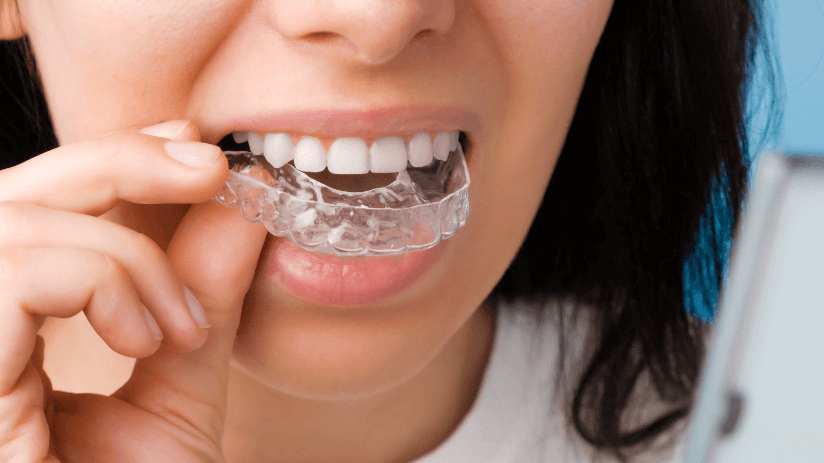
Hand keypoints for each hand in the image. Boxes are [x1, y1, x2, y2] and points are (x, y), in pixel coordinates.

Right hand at [0, 121, 267, 461]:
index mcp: (3, 334)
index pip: (36, 211)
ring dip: (120, 253)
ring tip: (172, 327)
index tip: (192, 148)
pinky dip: (92, 281)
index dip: (108, 160)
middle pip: (8, 192)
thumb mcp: (177, 393)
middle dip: (116, 160)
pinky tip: (139, 339)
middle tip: (210, 168)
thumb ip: (201, 303)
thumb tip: (239, 209)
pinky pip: (7, 270)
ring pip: (9, 220)